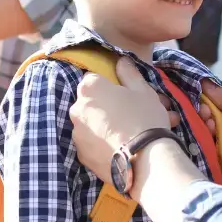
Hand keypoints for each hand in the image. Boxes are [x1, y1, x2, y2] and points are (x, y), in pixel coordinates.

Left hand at [69, 59, 171, 184]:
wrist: (144, 160)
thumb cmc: (144, 118)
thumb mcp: (143, 90)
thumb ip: (129, 73)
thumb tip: (121, 61)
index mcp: (89, 88)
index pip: (95, 79)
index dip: (111, 86)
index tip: (126, 95)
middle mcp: (77, 109)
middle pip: (94, 104)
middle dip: (111, 108)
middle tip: (135, 116)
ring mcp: (78, 134)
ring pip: (94, 125)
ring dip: (109, 127)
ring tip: (135, 136)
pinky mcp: (83, 156)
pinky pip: (94, 145)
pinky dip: (105, 145)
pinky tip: (125, 150)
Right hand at [200, 82, 221, 198]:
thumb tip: (206, 85)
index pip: (216, 110)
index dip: (204, 106)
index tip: (198, 105)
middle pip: (209, 129)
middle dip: (202, 124)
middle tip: (205, 122)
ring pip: (209, 148)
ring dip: (203, 142)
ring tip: (207, 137)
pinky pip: (216, 170)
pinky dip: (206, 164)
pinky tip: (198, 158)